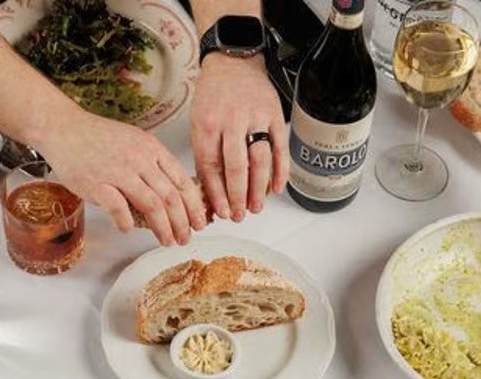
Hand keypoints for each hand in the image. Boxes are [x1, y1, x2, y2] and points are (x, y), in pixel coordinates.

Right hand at [37, 107, 207, 245]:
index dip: (194, 206)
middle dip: (183, 222)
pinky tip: (128, 229)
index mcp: (152, 149)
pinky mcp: (97, 183)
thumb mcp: (135, 143)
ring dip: (162, 227)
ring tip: (167, 241)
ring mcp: (118, 171)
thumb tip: (175, 195)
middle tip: (185, 238)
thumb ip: (154, 166)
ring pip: (152, 204)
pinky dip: (127, 223)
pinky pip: (119, 209)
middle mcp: (139, 159)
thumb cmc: (99, 139)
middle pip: (171, 196)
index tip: (199, 222)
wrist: (64, 128)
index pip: (182, 180)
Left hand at [192, 54, 288, 221]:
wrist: (234, 60)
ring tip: (257, 208)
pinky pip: (280, 148)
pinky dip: (280, 171)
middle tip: (239, 216)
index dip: (216, 194)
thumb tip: (212, 191)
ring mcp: (255, 117)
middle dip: (238, 197)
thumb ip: (205, 152)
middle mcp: (231, 120)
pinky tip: (277, 189)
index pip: (210, 167)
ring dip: (259, 188)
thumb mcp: (199, 120)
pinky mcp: (274, 115)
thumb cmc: (214, 94)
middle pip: (236, 167)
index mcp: (207, 124)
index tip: (220, 212)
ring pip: (259, 160)